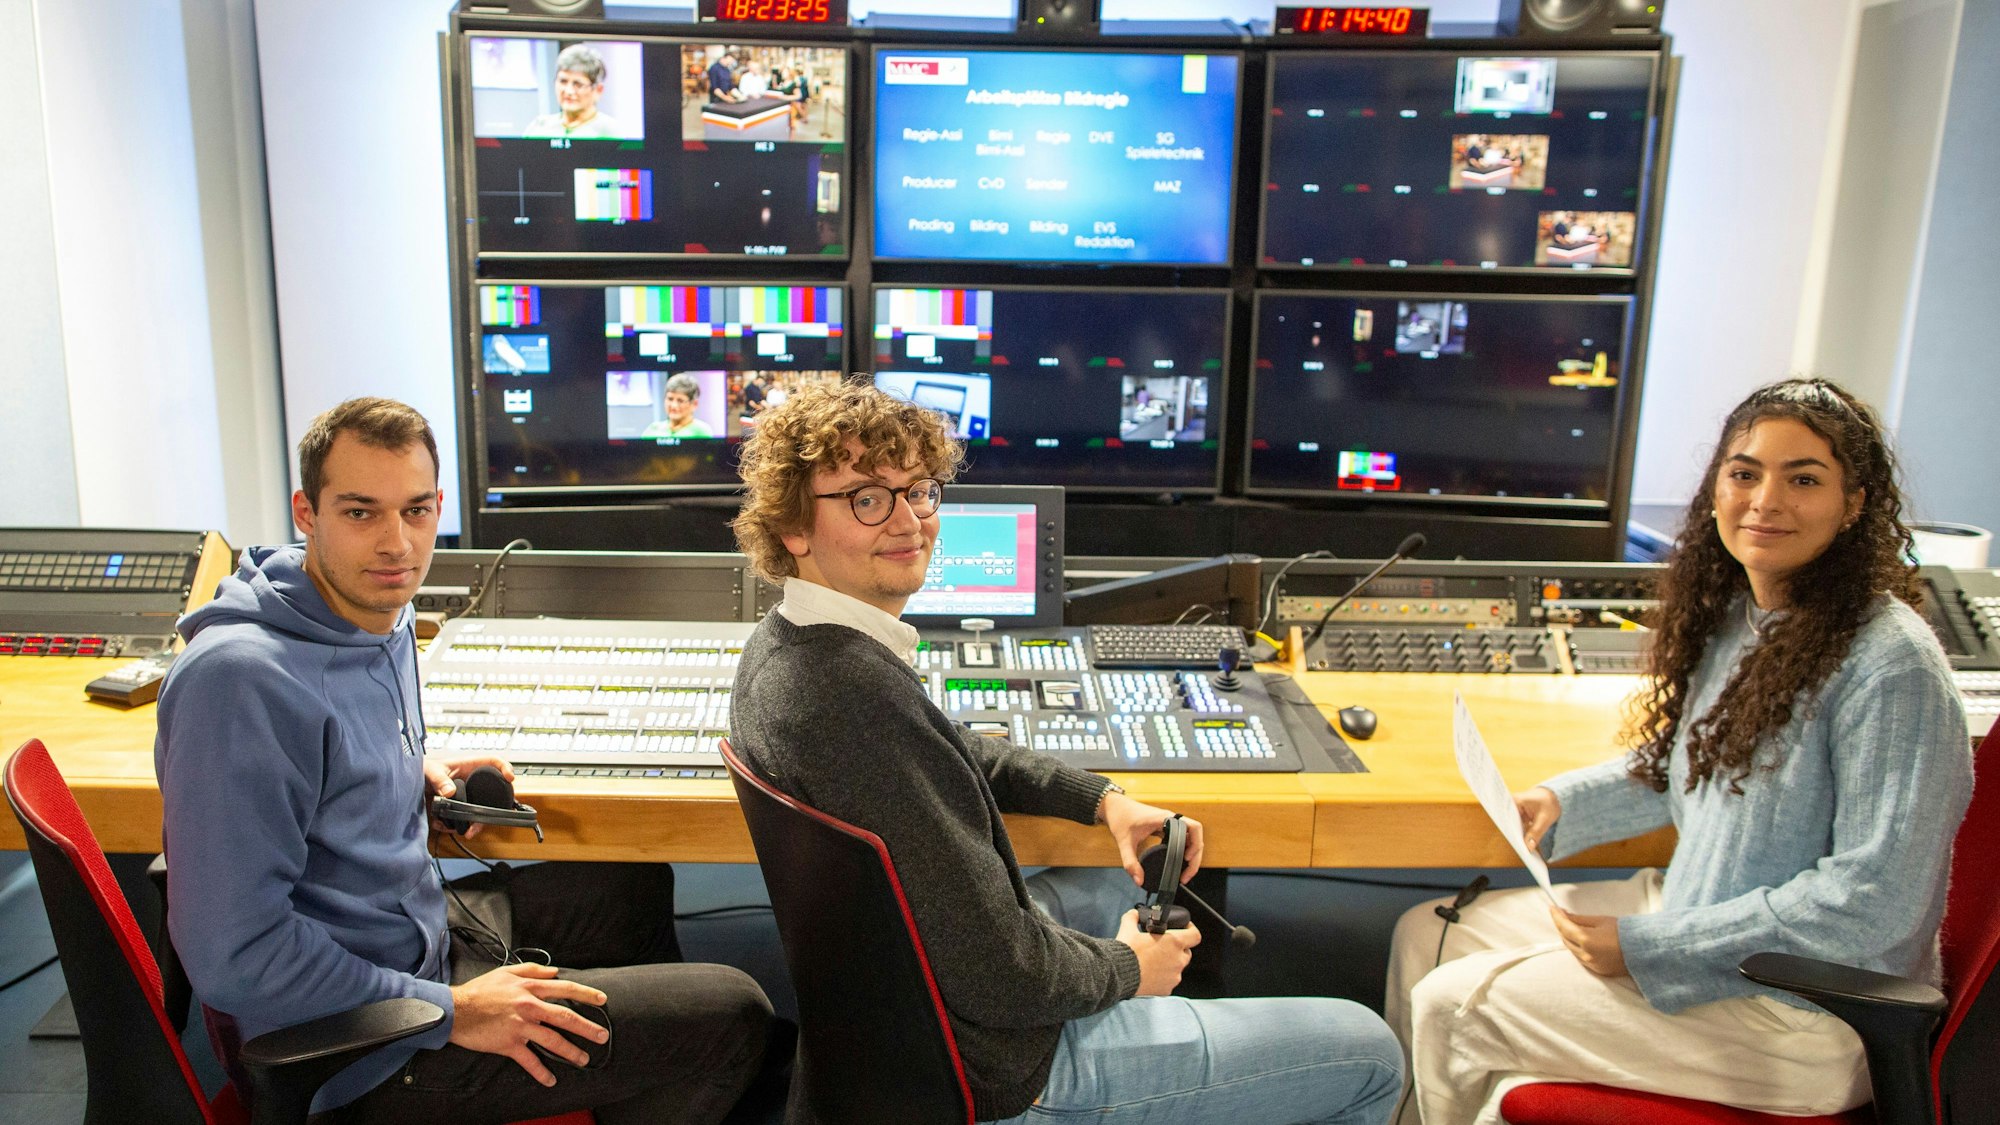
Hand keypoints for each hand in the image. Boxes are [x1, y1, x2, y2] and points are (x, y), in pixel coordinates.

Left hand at [425, 757, 514, 836]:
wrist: (407, 786)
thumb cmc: (421, 772)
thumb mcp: (430, 771)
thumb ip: (439, 780)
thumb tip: (450, 792)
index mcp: (468, 767)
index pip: (493, 763)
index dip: (505, 767)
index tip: (509, 777)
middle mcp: (471, 784)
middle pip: (492, 793)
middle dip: (494, 808)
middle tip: (492, 816)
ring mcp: (465, 798)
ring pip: (479, 812)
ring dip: (474, 824)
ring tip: (467, 831)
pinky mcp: (456, 811)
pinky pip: (461, 821)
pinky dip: (452, 826)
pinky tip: (441, 825)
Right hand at [448, 963, 608, 1085]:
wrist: (455, 1010)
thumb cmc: (479, 990)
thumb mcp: (506, 972)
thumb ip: (532, 970)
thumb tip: (555, 971)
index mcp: (530, 988)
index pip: (565, 989)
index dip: (586, 994)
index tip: (602, 1000)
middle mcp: (529, 1007)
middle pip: (565, 1017)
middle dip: (587, 1027)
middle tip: (603, 1035)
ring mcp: (520, 1026)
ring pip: (552, 1040)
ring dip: (571, 1051)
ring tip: (584, 1059)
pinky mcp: (508, 1044)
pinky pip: (529, 1060)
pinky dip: (541, 1072)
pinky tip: (551, 1080)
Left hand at [1100, 792, 1203, 887]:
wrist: (1114, 806)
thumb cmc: (1119, 818)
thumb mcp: (1123, 842)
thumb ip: (1130, 862)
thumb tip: (1139, 880)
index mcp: (1165, 818)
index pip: (1193, 827)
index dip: (1195, 844)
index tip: (1186, 860)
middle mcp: (1170, 819)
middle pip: (1195, 835)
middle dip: (1195, 855)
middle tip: (1187, 874)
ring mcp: (1169, 822)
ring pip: (1190, 837)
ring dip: (1191, 853)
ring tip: (1185, 871)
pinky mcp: (1165, 826)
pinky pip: (1181, 837)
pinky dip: (1183, 849)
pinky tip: (1178, 862)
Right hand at [1114, 908, 1200, 996]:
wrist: (1118, 975)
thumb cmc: (1126, 952)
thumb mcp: (1128, 929)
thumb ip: (1133, 918)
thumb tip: (1134, 914)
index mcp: (1174, 942)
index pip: (1195, 935)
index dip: (1191, 930)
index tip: (1185, 929)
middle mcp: (1178, 960)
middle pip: (1186, 952)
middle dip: (1178, 949)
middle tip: (1164, 946)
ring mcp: (1174, 976)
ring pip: (1178, 967)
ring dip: (1170, 963)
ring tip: (1154, 962)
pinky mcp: (1167, 989)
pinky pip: (1169, 981)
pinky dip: (1163, 977)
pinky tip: (1151, 974)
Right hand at [1514, 786, 1560, 853]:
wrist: (1555, 797)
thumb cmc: (1550, 802)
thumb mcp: (1545, 818)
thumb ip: (1536, 833)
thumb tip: (1528, 847)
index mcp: (1515, 801)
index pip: (1508, 817)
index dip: (1511, 831)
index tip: (1515, 844)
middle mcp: (1512, 805)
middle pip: (1510, 823)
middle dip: (1515, 835)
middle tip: (1520, 849)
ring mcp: (1515, 811)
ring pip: (1514, 826)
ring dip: (1518, 836)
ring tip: (1522, 848)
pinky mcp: (1519, 816)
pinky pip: (1519, 826)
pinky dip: (1523, 834)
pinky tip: (1526, 843)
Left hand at [1549, 907, 1627, 976]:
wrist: (1643, 951)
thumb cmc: (1624, 932)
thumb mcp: (1600, 921)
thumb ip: (1579, 919)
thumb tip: (1564, 915)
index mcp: (1586, 940)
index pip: (1564, 927)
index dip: (1556, 916)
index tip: (1553, 908)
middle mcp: (1586, 955)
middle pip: (1565, 939)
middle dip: (1562, 926)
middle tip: (1562, 914)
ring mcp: (1591, 965)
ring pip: (1571, 949)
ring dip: (1568, 937)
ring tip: (1572, 925)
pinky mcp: (1597, 971)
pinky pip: (1580, 957)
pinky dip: (1577, 947)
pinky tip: (1581, 939)